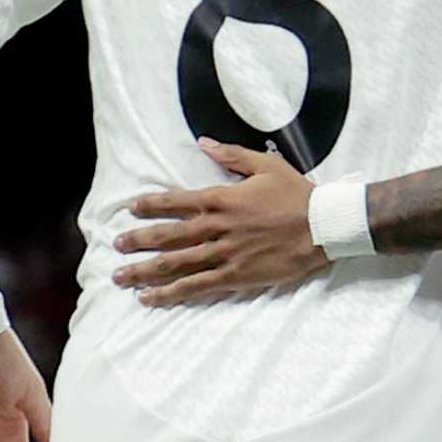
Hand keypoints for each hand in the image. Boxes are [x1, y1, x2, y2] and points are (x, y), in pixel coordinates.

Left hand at [119, 140, 323, 303]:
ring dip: (144, 271)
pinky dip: (171, 293)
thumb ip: (231, 155)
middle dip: (137, 241)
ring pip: (175, 264)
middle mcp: (216, 227)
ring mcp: (224, 254)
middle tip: (116, 246)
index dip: (150, 205)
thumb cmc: (298, 195)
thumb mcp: (266, 165)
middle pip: (167, 236)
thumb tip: (204, 143)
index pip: (175, 202)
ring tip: (120, 277)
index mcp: (221, 199)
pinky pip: (196, 286)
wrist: (324, 227)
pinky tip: (151, 298)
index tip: (131, 208)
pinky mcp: (235, 277)